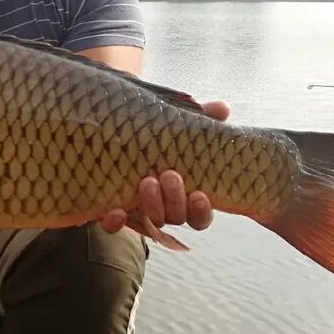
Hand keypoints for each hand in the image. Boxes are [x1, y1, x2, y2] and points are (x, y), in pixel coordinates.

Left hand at [101, 100, 229, 237]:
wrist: (111, 139)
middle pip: (176, 218)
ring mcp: (138, 210)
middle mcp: (164, 207)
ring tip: (147, 181)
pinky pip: (113, 225)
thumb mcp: (177, 126)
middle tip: (170, 176)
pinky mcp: (113, 211)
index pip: (200, 215)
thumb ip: (201, 120)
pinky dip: (115, 222)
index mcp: (185, 194)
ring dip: (152, 205)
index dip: (201, 210)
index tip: (200, 195)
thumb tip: (222, 108)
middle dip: (175, 200)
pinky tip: (115, 212)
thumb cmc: (156, 136)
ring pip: (151, 220)